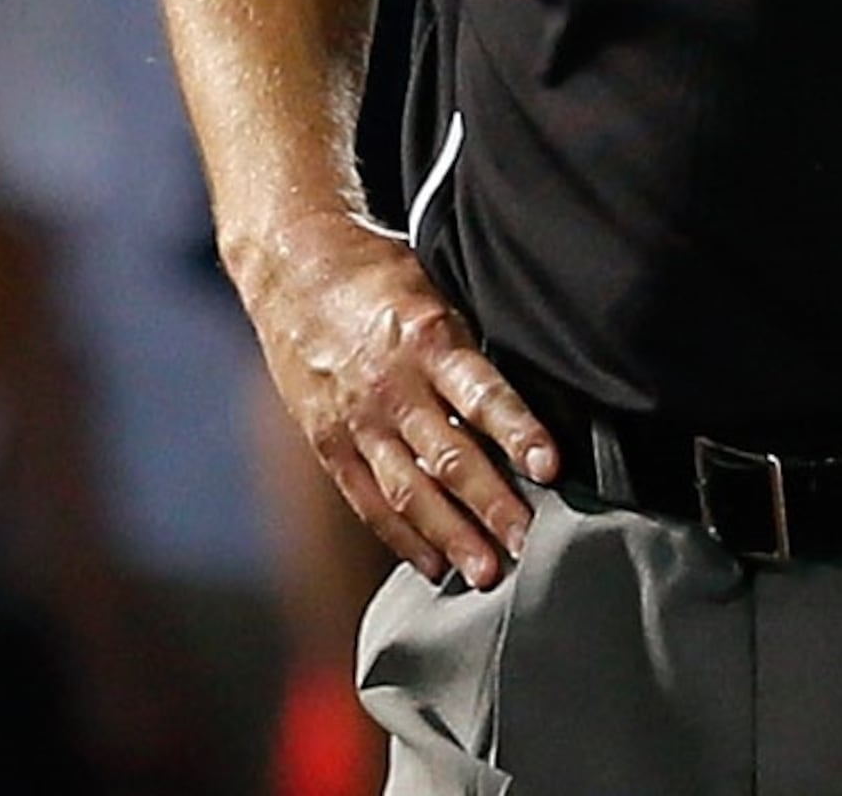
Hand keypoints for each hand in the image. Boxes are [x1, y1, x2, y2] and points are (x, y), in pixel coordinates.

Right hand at [237, 213, 550, 588]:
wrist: (290, 268)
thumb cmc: (382, 276)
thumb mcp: (439, 289)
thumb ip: (475, 344)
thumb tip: (539, 387)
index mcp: (427, 339)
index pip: (482, 393)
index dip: (518, 431)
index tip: (550, 466)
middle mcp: (390, 387)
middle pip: (447, 456)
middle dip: (492, 505)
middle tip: (529, 545)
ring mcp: (354, 420)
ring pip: (407, 490)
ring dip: (451, 535)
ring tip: (487, 573)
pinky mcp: (327, 442)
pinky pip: (367, 498)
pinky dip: (401, 534)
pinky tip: (434, 562)